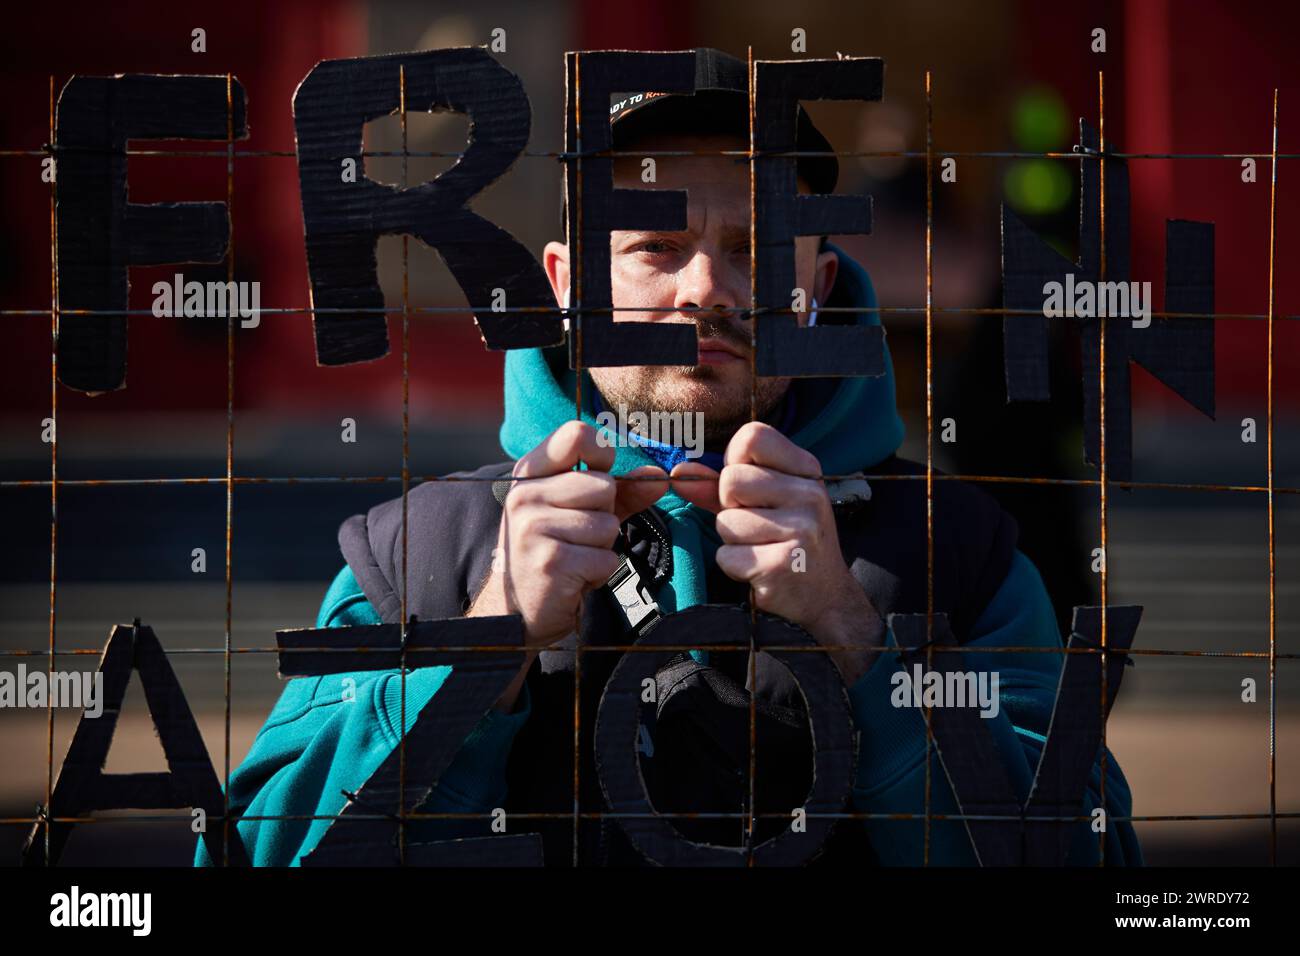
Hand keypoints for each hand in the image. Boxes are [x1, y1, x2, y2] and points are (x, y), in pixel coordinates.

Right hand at [469, 420, 667, 648]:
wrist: (516, 609)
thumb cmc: (553, 551)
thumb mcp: (581, 512)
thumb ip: (622, 492)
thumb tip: (659, 476)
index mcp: (529, 473)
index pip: (576, 435)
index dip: (602, 455)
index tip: (598, 476)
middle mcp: (525, 495)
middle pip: (604, 485)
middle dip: (605, 514)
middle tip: (577, 536)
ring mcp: (534, 528)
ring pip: (608, 524)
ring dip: (602, 547)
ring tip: (574, 557)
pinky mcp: (551, 561)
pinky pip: (605, 558)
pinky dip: (598, 572)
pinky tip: (573, 577)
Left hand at [670, 421, 883, 684]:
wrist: (825, 598)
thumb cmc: (788, 542)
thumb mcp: (762, 504)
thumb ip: (717, 486)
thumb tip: (678, 472)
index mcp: (807, 470)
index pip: (752, 436)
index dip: (735, 462)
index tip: (748, 488)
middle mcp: (809, 494)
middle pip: (731, 480)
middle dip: (730, 507)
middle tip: (758, 527)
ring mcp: (801, 528)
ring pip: (725, 521)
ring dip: (733, 540)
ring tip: (762, 548)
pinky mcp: (783, 563)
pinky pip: (727, 555)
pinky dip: (735, 566)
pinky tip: (762, 570)